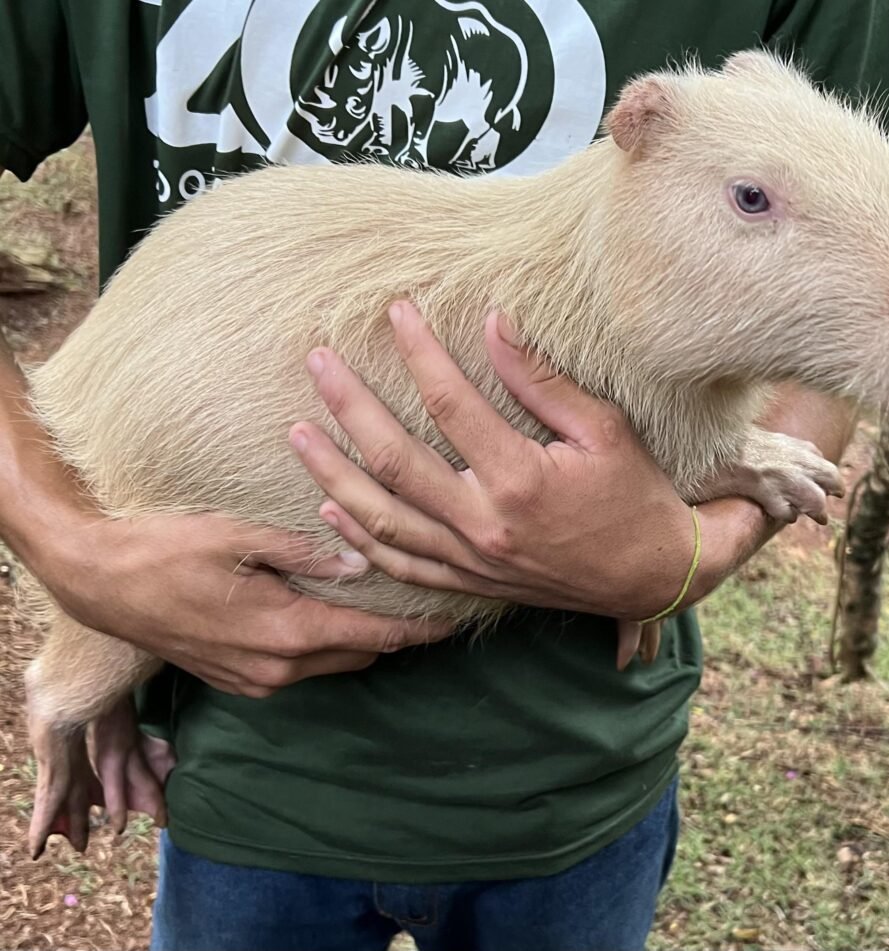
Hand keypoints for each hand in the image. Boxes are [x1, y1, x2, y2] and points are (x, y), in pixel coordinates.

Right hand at [38, 510, 451, 696]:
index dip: (419, 628)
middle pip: (360, 654)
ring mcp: (256, 681)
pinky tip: (329, 613)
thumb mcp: (240, 535)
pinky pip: (300, 669)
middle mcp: (278, 668)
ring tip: (385, 602)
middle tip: (424, 598)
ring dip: (360, 638)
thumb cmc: (168, 550)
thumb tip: (361, 558)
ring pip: (332, 663)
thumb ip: (305, 551)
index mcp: (288, 632)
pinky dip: (325, 646)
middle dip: (396, 633)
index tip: (453, 617)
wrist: (100, 586)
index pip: (375, 635)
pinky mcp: (237, 681)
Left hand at [289, 301, 701, 624]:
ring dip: (333, 474)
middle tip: (317, 363)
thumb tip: (495, 322)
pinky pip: (401, 566)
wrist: (650, 573)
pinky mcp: (470, 582)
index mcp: (520, 479)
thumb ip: (542, 380)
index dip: (419, 352)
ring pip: (382, 519)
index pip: (450, 403)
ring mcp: (471, 559)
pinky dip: (360, 540)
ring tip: (297, 434)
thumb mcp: (604, 429)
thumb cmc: (635, 494)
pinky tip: (330, 509)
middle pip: (395, 460)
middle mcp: (484, 523)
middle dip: (349, 406)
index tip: (396, 311)